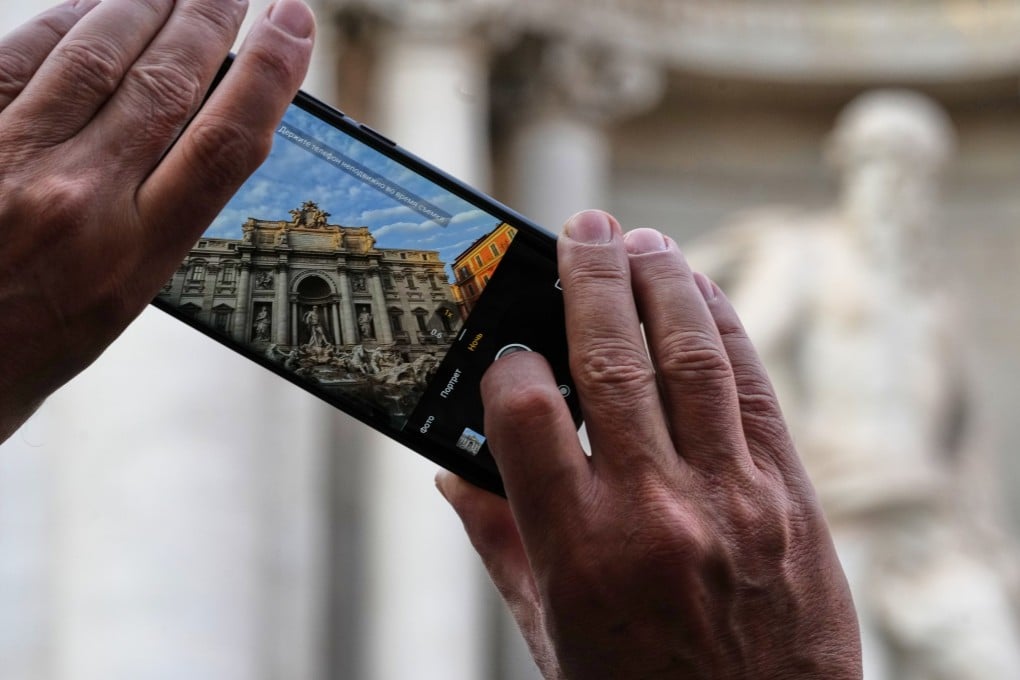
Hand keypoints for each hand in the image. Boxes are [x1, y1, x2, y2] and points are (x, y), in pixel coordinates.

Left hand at [0, 0, 314, 439]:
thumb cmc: (17, 350)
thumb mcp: (115, 300)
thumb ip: (156, 219)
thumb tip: (192, 132)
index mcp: (128, 259)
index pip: (223, 145)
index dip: (270, 73)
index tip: (293, 24)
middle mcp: (74, 201)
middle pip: (165, 83)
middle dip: (209, 18)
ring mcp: (7, 161)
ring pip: (93, 57)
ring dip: (145, 6)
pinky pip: (17, 58)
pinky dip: (65, 22)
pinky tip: (93, 7)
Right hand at [438, 210, 861, 678]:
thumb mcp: (550, 632)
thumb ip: (500, 544)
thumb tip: (452, 476)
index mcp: (578, 550)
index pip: (524, 410)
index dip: (509, 360)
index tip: (510, 345)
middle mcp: (655, 510)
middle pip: (610, 357)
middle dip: (589, 276)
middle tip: (580, 226)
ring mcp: (732, 499)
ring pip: (690, 355)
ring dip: (662, 282)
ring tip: (642, 238)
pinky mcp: (790, 498)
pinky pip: (752, 389)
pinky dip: (724, 328)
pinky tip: (700, 292)